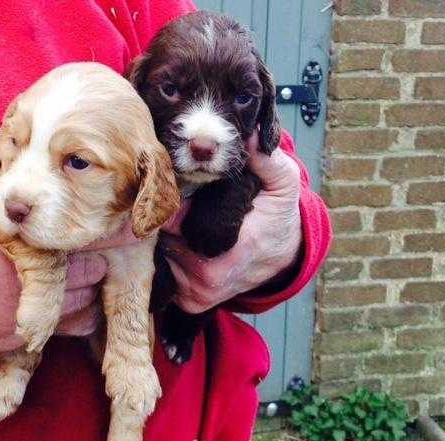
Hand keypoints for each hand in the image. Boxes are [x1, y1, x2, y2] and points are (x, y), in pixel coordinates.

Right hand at [0, 136, 141, 381]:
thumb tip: (3, 145)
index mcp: (5, 239)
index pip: (74, 229)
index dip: (105, 220)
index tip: (127, 210)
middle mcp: (22, 279)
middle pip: (91, 264)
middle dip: (103, 247)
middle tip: (112, 231)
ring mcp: (25, 313)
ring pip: (88, 295)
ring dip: (93, 275)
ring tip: (91, 257)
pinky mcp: (22, 338)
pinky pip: (76, 324)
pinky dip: (83, 307)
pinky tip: (74, 288)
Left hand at [160, 132, 302, 313]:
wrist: (284, 257)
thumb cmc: (279, 218)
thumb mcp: (284, 184)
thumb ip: (269, 160)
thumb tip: (250, 135)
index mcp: (229, 253)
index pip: (172, 222)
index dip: (166, 201)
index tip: (167, 183)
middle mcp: (208, 279)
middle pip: (161, 239)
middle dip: (162, 216)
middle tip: (168, 196)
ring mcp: (197, 293)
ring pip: (160, 255)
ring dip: (163, 236)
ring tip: (177, 216)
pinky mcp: (191, 302)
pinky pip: (165, 272)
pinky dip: (168, 255)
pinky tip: (180, 238)